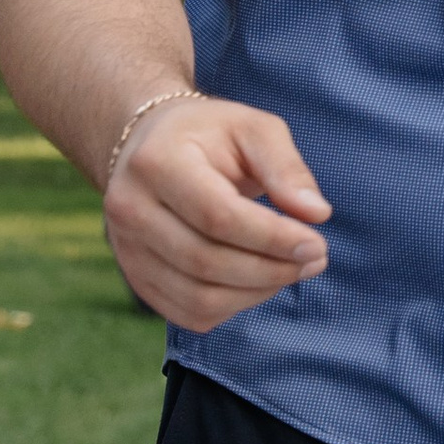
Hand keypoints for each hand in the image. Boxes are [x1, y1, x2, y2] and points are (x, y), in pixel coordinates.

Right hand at [105, 96, 330, 328]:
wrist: (150, 149)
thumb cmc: (211, 135)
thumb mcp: (254, 130)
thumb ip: (287, 168)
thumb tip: (318, 214)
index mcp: (156, 162)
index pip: (217, 216)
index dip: (272, 238)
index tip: (316, 244)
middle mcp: (129, 208)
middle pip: (206, 261)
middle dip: (272, 269)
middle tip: (315, 260)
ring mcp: (125, 249)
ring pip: (198, 297)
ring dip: (257, 292)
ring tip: (293, 270)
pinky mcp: (136, 277)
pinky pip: (188, 314)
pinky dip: (233, 307)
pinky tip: (259, 282)